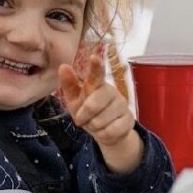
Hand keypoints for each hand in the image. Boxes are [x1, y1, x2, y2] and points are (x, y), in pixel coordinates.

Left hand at [58, 50, 143, 173]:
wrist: (107, 132)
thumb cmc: (88, 111)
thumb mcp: (75, 99)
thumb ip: (69, 84)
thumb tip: (63, 66)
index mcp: (97, 84)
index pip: (96, 74)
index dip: (96, 67)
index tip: (94, 58)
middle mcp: (111, 91)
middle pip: (93, 105)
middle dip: (84, 116)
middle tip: (83, 118)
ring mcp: (122, 105)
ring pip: (100, 121)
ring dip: (94, 126)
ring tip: (96, 123)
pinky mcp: (129, 119)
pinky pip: (110, 131)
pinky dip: (103, 134)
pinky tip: (106, 130)